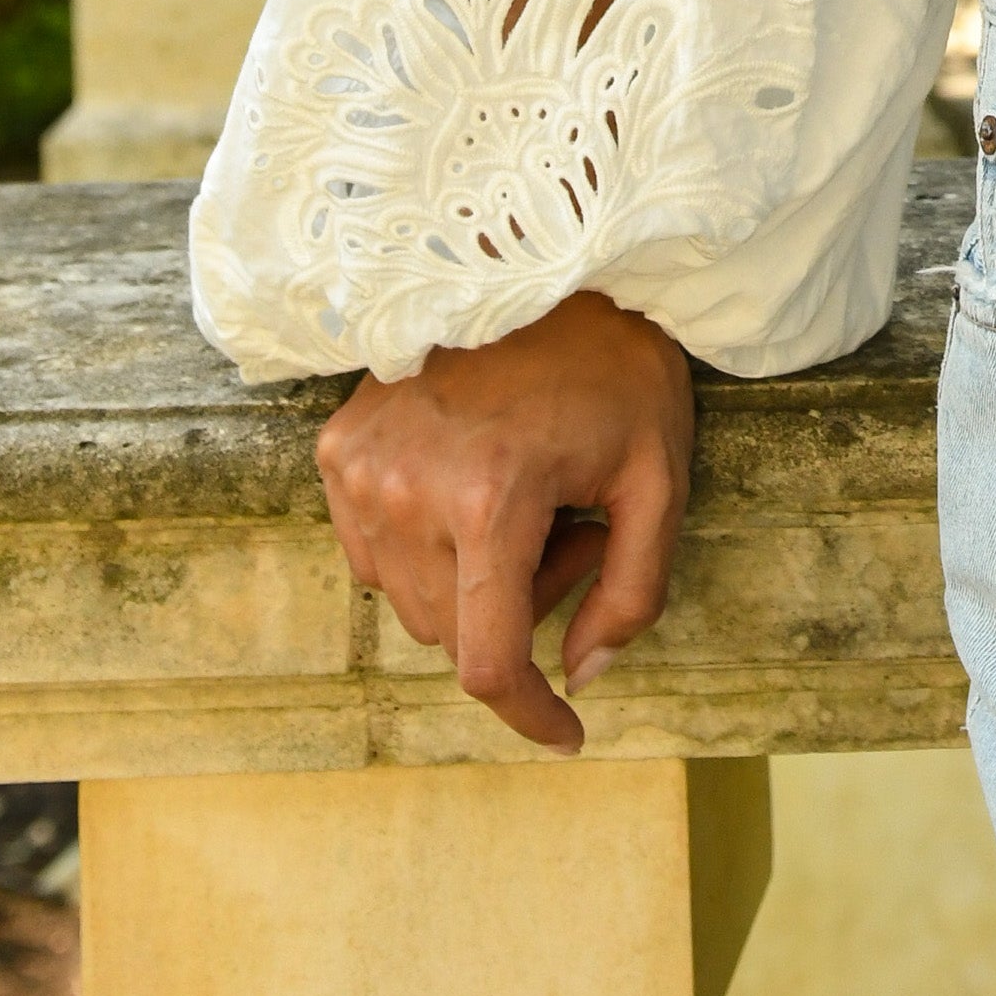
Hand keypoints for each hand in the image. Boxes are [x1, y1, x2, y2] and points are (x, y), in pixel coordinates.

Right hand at [313, 290, 695, 754]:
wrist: (543, 261)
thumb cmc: (616, 366)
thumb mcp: (660, 476)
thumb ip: (633, 591)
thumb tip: (584, 676)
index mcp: (491, 500)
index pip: (485, 662)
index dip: (528, 713)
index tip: (568, 735)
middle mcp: (406, 492)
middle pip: (454, 633)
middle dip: (520, 608)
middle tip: (577, 531)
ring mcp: (360, 469)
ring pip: (413, 600)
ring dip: (473, 578)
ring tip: (531, 498)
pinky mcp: (336, 449)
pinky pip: (377, 553)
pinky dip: (429, 544)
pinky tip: (477, 479)